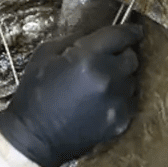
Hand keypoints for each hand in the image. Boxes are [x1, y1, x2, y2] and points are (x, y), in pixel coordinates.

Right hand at [0, 23, 142, 166]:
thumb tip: (97, 33)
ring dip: (121, 78)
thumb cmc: (34, 93)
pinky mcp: (120, 121)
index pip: (120, 36)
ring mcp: (117, 102)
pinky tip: (101, 103)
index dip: (130, 31)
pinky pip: (129, 102)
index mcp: (88, 58)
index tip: (135, 30)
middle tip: (107, 61)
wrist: (33, 136)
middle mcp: (109, 78)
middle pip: (132, 58)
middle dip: (122, 55)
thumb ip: (75, 39)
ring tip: (100, 85)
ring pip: (132, 81)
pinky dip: (120, 99)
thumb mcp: (46, 54)